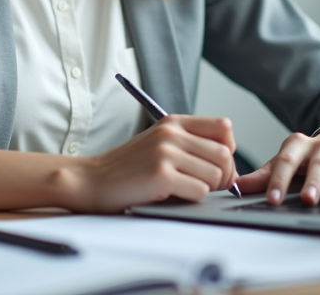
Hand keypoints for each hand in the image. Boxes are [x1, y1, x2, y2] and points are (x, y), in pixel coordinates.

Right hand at [67, 115, 236, 212]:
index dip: (227, 150)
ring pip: (215, 175)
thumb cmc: (127, 168)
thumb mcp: (159, 144)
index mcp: (173, 122)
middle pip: (224, 154)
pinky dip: (192, 199)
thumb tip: (229, 165)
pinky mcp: (160, 175)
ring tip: (185, 191)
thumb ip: (189, 144)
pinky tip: (172, 196)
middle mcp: (171, 133)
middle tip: (206, 186)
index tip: (215, 165)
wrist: (90, 180)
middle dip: (223, 176)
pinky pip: (199, 191)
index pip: (224, 128)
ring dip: (206, 189)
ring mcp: (165, 153)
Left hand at [236, 128, 319, 204]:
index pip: (286, 161)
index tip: (273, 198)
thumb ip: (262, 176)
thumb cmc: (307, 158)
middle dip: (312, 182)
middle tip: (306, 199)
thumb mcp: (284, 162)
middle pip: (316, 164)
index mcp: (298, 144)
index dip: (279, 180)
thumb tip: (236, 187)